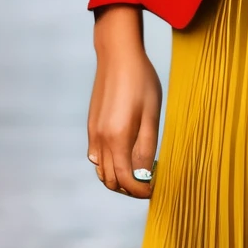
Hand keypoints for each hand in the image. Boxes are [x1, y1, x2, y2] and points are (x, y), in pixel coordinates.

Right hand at [88, 5, 162, 197]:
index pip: (126, 180)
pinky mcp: (92, 126)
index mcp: (117, 138)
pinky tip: (126, 154)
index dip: (141, 192)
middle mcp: (100, 140)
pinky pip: (97, 157)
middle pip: (110, 180)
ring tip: (140, 170)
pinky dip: (109, 164)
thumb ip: (146, 148)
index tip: (155, 190)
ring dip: (119, 177)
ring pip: (101, 170)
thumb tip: (145, 175)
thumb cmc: (140, 81)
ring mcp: (93, 133)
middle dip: (130, 188)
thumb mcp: (151, 115)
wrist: (117, 55)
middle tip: (150, 182)